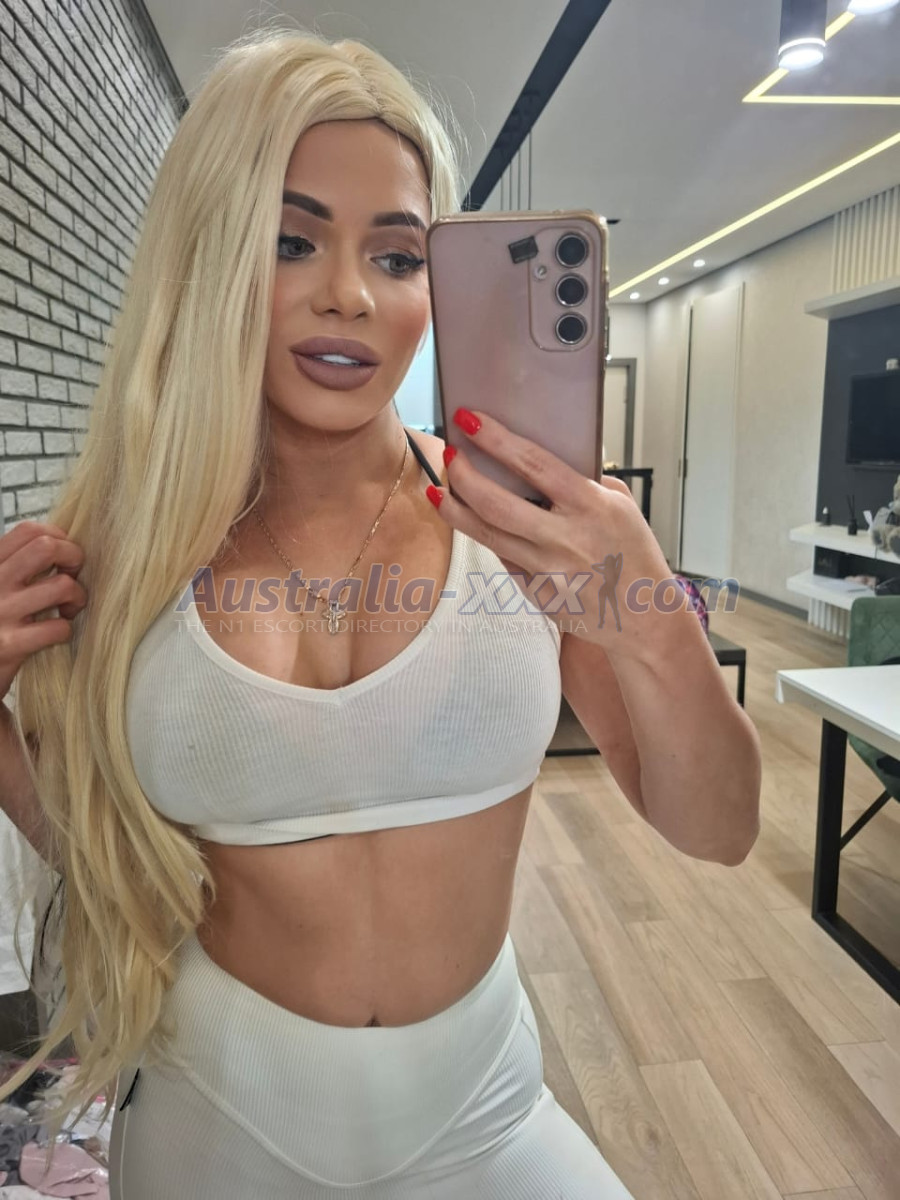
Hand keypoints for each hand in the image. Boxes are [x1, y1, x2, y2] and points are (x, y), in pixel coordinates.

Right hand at [0, 521, 86, 699]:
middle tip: (72, 576)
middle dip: (73, 558)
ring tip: (69, 609)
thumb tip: (60, 544)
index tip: (64, 555)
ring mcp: (0, 612)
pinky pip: (58, 627)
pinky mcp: (9, 645)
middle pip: (47, 548)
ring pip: (62, 586)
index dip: (58, 537)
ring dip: (77, 597)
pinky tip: (55, 635)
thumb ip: (17, 566)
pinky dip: (65, 631)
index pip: (29, 530)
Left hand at [428, 408, 674, 654]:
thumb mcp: (622, 507)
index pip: (533, 465)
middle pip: (495, 503)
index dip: (496, 440)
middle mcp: (564, 539)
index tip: (469, 419)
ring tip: (441, 489)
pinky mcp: (536, 593)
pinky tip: (473, 521)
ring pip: (486, 535)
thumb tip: (547, 456)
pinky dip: (486, 536)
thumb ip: (587, 481)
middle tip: (450, 454)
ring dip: (456, 509)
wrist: (645, 617)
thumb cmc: (635, 555)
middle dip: (464, 474)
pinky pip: (502, 558)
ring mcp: (546, 571)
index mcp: (590, 507)